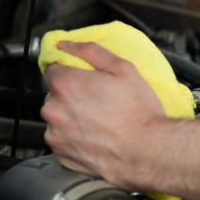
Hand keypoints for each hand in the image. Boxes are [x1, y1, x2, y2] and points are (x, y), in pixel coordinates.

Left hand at [40, 41, 167, 186]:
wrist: (147, 151)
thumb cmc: (138, 112)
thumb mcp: (123, 69)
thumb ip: (90, 51)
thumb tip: (67, 45)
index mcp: (66, 84)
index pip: (52, 68)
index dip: (70, 71)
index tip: (84, 79)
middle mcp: (54, 109)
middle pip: (54, 94)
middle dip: (71, 95)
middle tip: (98, 101)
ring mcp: (55, 134)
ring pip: (57, 117)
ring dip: (71, 116)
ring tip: (98, 120)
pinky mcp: (60, 155)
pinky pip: (61, 139)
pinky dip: (73, 137)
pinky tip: (94, 135)